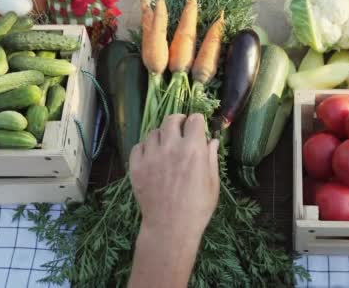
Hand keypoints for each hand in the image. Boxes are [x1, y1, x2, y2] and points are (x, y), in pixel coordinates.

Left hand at [130, 114, 219, 239]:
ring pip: (153, 132)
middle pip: (171, 120)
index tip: (197, 127)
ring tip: (166, 145)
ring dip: (161, 135)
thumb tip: (212, 141)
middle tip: (181, 128)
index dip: (197, 122)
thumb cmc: (198, 207)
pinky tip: (152, 156)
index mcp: (193, 149)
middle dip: (179, 121)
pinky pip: (138, 146)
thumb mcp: (212, 182)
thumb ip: (211, 158)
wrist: (171, 227)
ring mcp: (151, 156)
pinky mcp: (136, 167)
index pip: (194, 120)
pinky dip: (145, 147)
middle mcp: (171, 147)